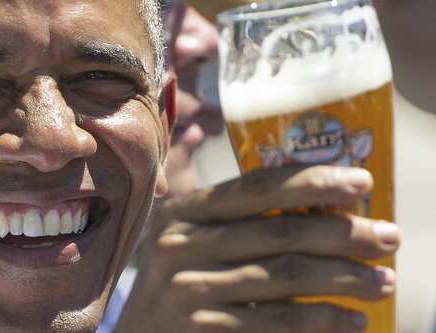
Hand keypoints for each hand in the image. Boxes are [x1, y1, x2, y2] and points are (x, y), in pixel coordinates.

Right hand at [115, 165, 398, 332]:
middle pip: (278, 230)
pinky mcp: (204, 329)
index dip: (311, 181)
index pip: (254, 187)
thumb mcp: (187, 240)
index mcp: (181, 213)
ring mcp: (189, 290)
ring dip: (344, 277)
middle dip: (343, 233)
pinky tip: (352, 319)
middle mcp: (180, 245)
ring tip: (384, 281)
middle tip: (388, 237)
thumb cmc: (173, 283)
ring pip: (285, 276)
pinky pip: (277, 322)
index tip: (361, 182)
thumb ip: (230, 219)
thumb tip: (319, 206)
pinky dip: (322, 320)